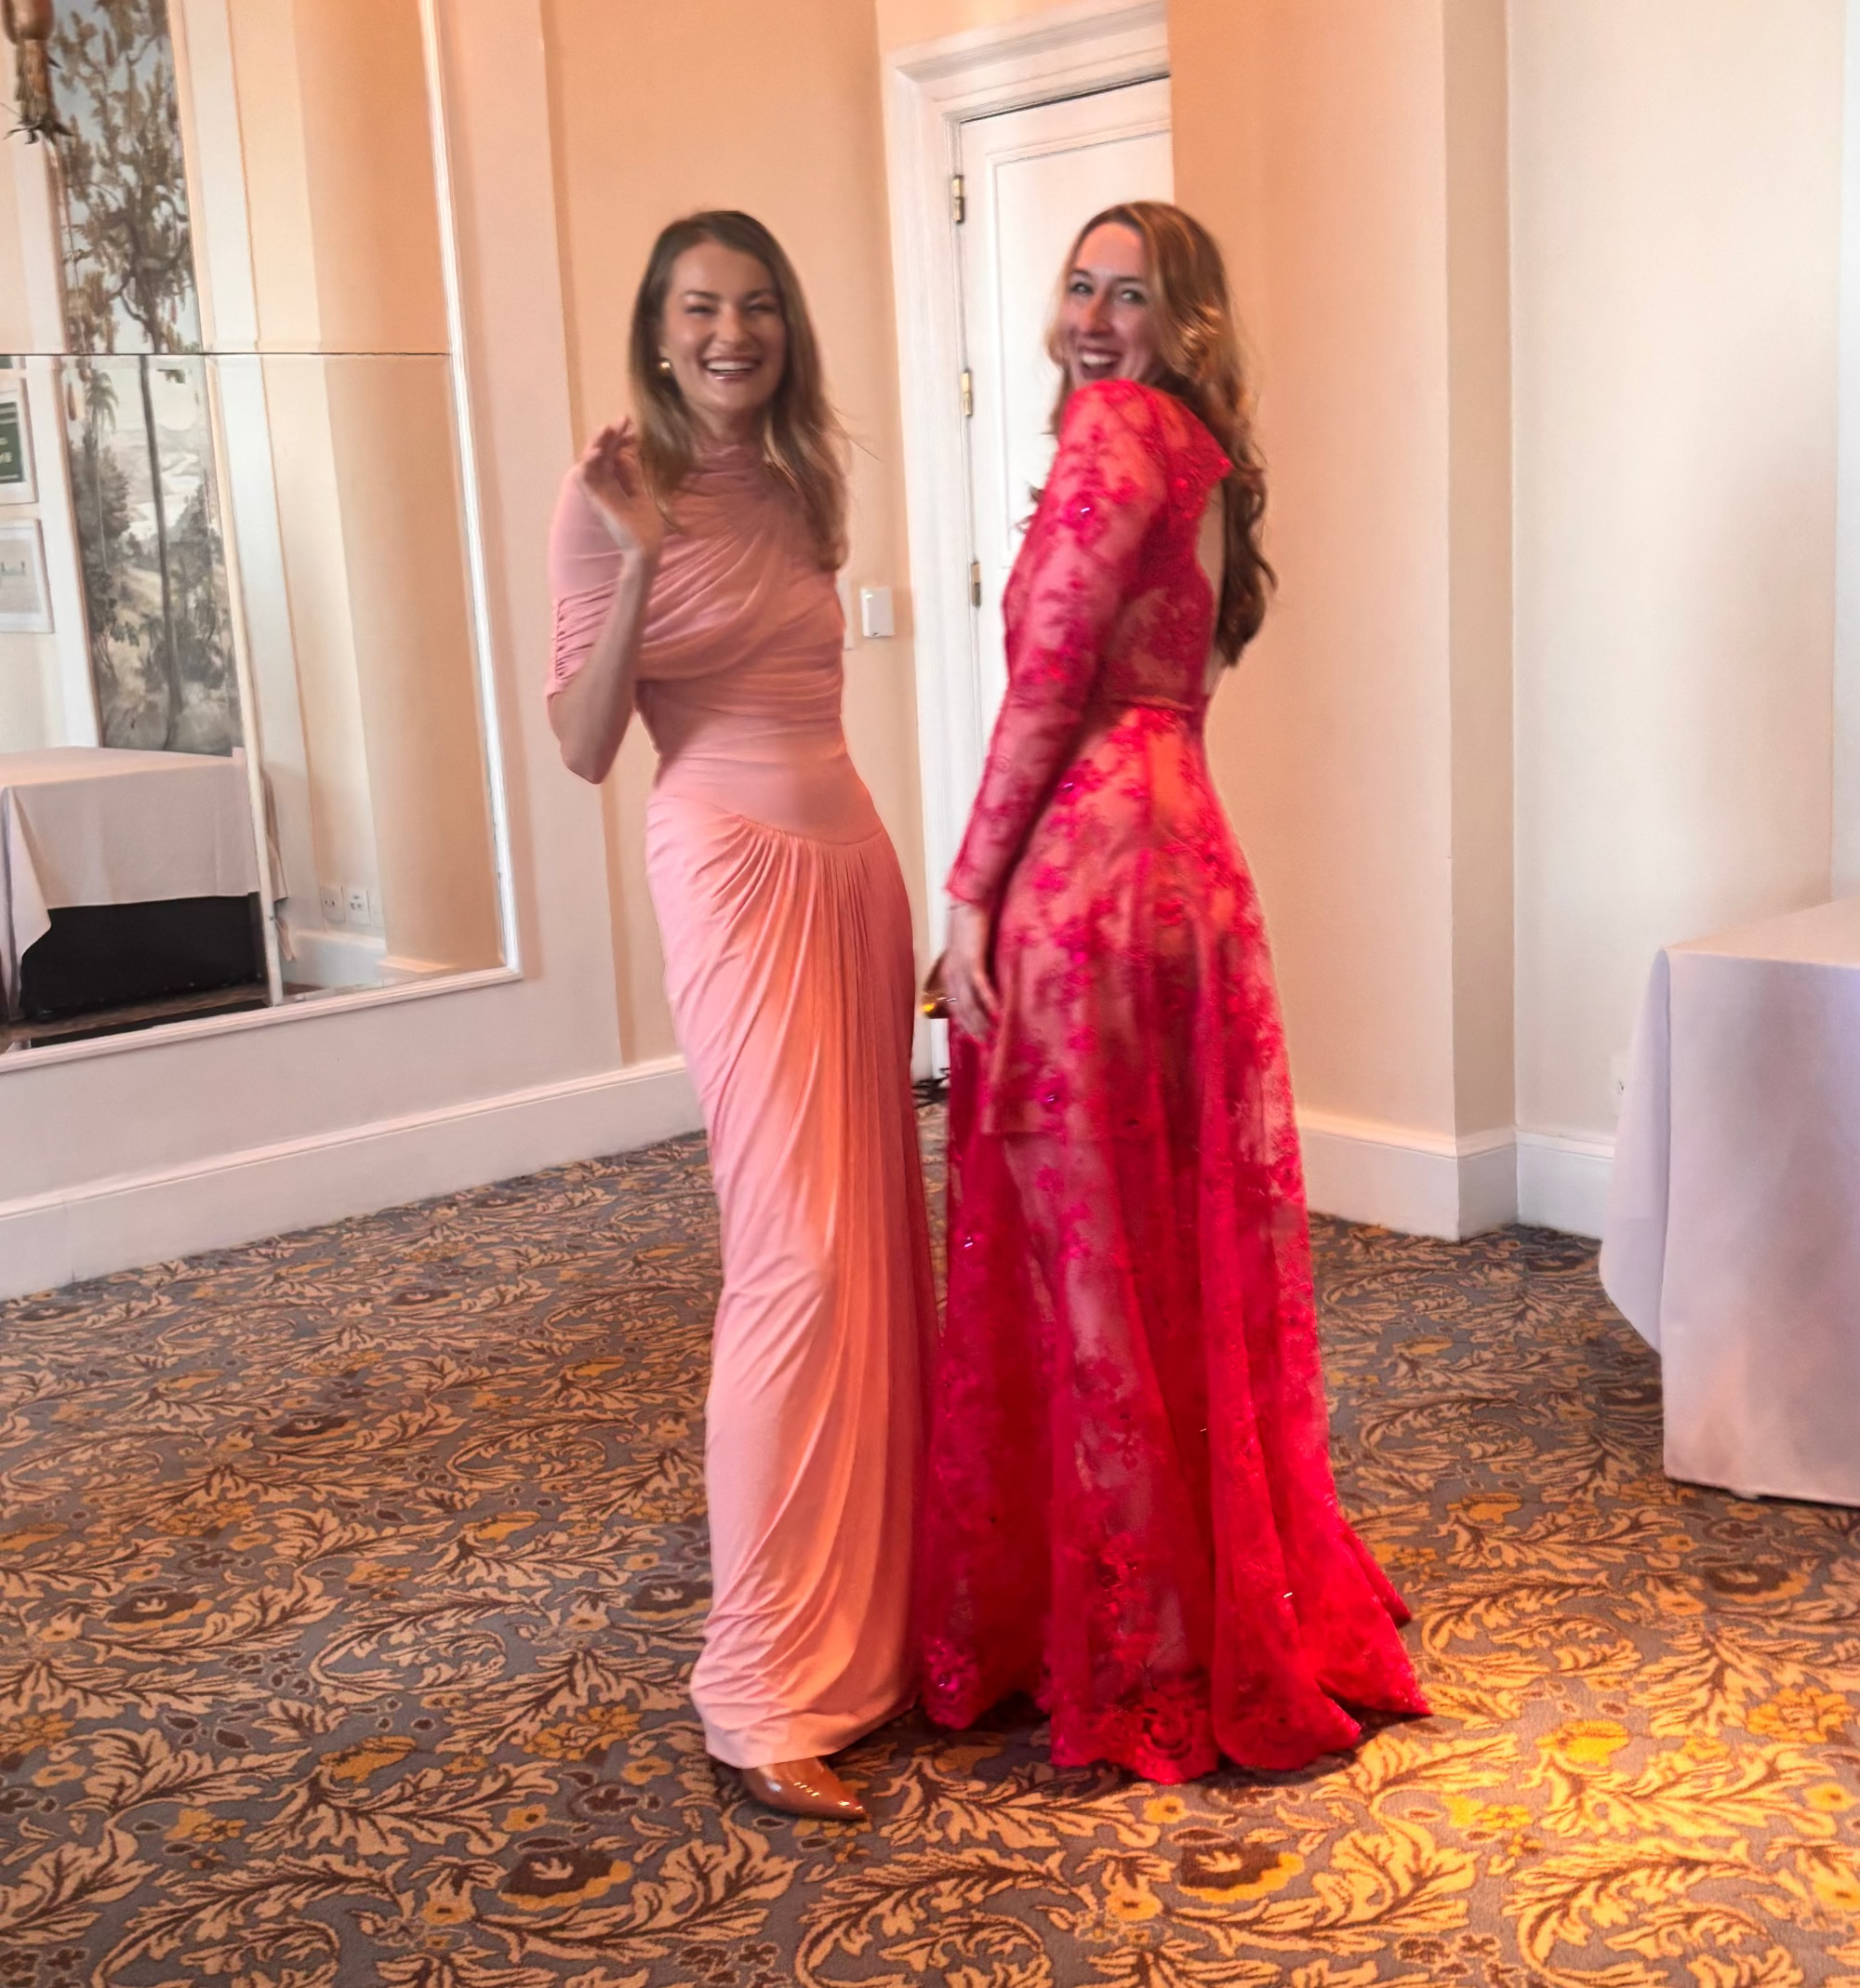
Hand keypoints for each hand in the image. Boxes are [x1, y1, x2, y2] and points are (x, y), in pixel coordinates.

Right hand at [576, 419, 664, 565]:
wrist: (645, 548)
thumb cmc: (645, 526)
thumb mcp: (641, 493)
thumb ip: (631, 474)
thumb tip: (628, 453)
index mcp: (616, 484)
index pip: (614, 454)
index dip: (621, 440)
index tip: (634, 428)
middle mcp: (604, 486)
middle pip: (603, 454)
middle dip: (612, 435)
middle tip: (623, 419)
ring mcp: (599, 493)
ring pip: (591, 461)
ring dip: (598, 443)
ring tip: (607, 428)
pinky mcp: (596, 501)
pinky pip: (585, 479)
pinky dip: (589, 464)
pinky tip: (600, 452)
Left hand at [943, 899, 997, 1039]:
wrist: (970, 898)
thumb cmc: (973, 919)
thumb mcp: (971, 946)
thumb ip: (975, 961)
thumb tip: (985, 976)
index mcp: (950, 971)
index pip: (957, 1005)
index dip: (966, 1023)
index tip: (977, 1038)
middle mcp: (952, 973)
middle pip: (962, 1009)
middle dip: (974, 1029)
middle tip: (987, 1045)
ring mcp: (960, 968)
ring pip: (970, 1003)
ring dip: (982, 1022)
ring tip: (994, 1037)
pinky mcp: (971, 960)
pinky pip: (980, 989)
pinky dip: (989, 1003)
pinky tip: (999, 1016)